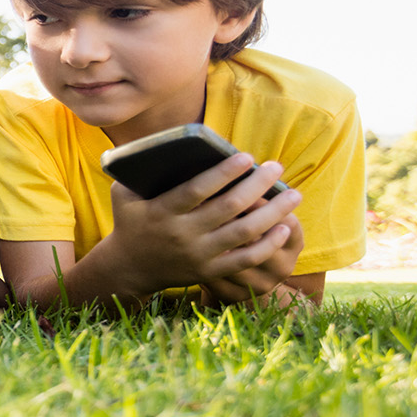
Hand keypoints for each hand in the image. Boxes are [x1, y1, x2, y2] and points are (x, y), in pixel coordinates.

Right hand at [106, 154, 300, 295]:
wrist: (129, 267)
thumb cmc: (130, 221)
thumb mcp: (123, 195)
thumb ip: (138, 172)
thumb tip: (166, 145)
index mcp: (161, 211)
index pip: (197, 189)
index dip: (224, 173)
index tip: (247, 156)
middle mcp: (182, 234)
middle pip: (229, 207)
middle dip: (257, 185)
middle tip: (276, 167)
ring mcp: (198, 255)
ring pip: (244, 232)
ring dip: (273, 212)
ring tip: (293, 195)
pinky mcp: (210, 272)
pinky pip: (246, 259)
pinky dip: (268, 245)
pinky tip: (284, 228)